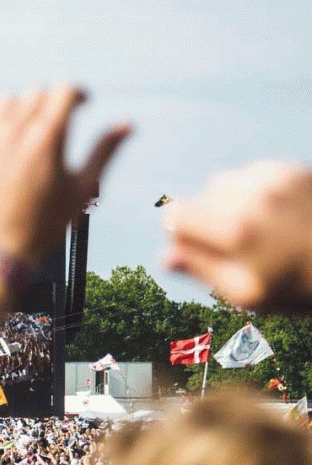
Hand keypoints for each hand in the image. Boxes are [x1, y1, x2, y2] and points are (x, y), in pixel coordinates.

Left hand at [0, 87, 129, 268]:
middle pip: (38, 92)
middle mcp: (15, 131)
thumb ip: (104, 152)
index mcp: (48, 138)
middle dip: (51, 105)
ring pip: (7, 100)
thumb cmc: (42, 226)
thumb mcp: (81, 190)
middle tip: (54, 129)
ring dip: (21, 110)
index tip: (80, 104)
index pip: (65, 90)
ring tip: (26, 136)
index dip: (77, 94)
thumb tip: (127, 125)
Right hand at [164, 162, 311, 310]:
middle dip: (205, 221)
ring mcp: (275, 179)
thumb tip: (165, 257)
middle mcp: (253, 197)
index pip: (176, 217)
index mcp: (236, 231)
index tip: (196, 252)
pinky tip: (272, 215)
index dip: (179, 237)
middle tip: (232, 247)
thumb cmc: (299, 288)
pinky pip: (251, 174)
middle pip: (197, 199)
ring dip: (228, 203)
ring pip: (224, 183)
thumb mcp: (247, 294)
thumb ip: (202, 272)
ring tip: (254, 230)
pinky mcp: (292, 170)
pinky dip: (252, 191)